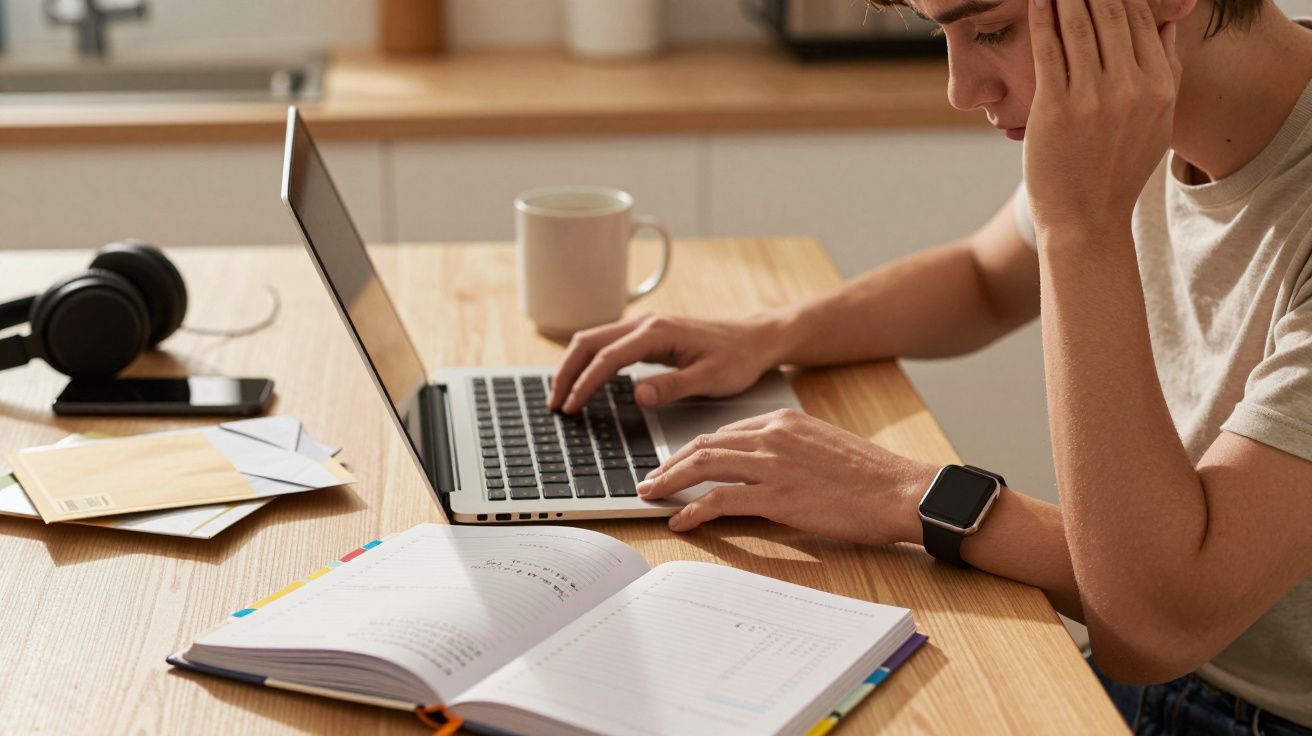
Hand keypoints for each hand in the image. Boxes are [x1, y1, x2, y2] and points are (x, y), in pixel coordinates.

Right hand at [549, 313, 786, 413]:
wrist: (756, 339)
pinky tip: (585, 381)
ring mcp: (645, 327)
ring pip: (594, 340)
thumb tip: (638, 396)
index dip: (585, 384)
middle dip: (566, 372)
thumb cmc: (738, 358)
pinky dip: (588, 361)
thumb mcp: (711, 378)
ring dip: (573, 365)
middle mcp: (646, 324)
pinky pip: (607, 344)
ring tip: (562, 395)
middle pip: (589, 342)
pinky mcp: (648, 334)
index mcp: (658, 332)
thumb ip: (673, 386)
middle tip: (555, 404)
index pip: (608, 358)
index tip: (571, 407)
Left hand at [635, 408, 935, 543]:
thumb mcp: (821, 446)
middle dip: (670, 463)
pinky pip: (721, 499)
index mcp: (783, 420)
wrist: (901, 491)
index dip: (692, 450)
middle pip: (704, 445)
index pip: (723, 432)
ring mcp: (773, 464)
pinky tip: (682, 520)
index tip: (674, 463)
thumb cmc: (869, 477)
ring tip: (651, 496)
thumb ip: (786, 450)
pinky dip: (694, 509)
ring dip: (670, 482)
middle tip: (649, 479)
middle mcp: (773, 436)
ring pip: (704, 466)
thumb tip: (757, 469)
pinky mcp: (777, 495)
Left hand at [1022, 0, 1181, 231]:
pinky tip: (1038, 0)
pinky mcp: (1058, 108)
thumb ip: (1164, 71)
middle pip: (1113, 15)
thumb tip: (1165, 24)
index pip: (1141, 20)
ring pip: (1082, 26)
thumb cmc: (1116, 170)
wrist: (1086, 219)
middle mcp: (1133, 88)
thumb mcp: (1157, 122)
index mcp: (1161, 87)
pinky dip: (1044, 19)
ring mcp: (1095, 98)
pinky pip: (1050, 50)